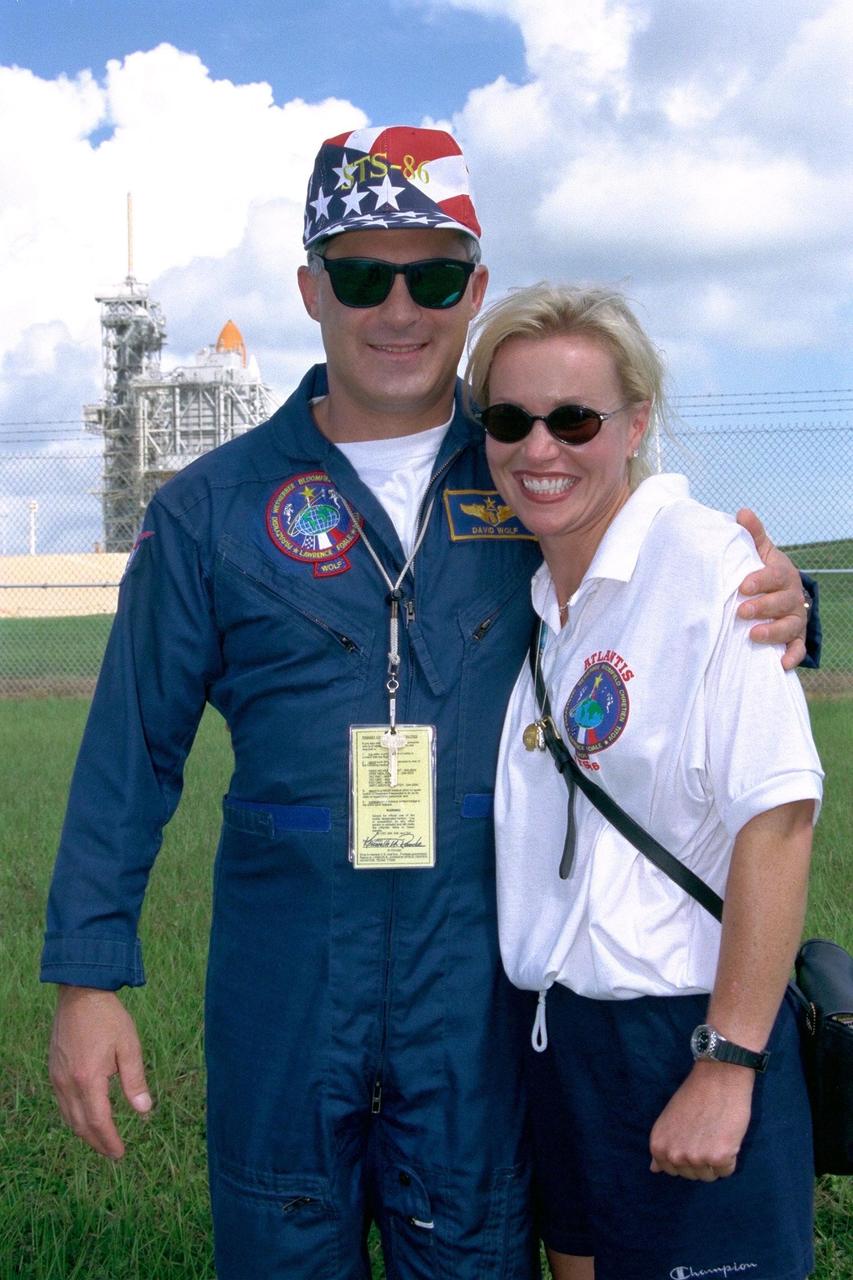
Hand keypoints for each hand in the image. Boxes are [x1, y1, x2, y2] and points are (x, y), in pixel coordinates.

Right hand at [49, 985, 151, 1158]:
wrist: (80, 994)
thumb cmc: (108, 1018)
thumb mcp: (129, 1047)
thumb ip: (135, 1080)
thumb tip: (144, 1110)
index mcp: (88, 1079)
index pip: (98, 1121)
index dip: (109, 1140)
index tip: (120, 1153)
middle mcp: (68, 1083)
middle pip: (80, 1125)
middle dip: (97, 1142)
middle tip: (113, 1153)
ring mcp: (57, 1078)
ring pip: (68, 1117)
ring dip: (85, 1132)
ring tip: (101, 1140)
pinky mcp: (54, 1071)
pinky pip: (62, 1103)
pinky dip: (74, 1117)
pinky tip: (86, 1117)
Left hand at [649, 1061, 753, 1180]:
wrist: (718, 1077)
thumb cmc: (694, 1095)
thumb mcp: (668, 1119)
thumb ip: (663, 1145)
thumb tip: (654, 1169)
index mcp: (658, 1146)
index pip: (671, 1170)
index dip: (685, 1154)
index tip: (691, 1136)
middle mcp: (674, 1155)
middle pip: (692, 1175)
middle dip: (701, 1158)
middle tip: (705, 1132)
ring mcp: (695, 1158)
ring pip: (709, 1176)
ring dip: (716, 1159)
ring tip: (715, 1133)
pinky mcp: (718, 1158)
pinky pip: (727, 1170)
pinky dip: (731, 1156)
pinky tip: (726, 1134)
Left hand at [735, 509, 806, 669]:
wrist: (777, 592)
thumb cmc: (762, 570)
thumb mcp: (757, 551)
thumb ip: (752, 534)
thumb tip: (742, 512)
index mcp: (782, 574)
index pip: (775, 576)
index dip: (760, 581)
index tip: (742, 586)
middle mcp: (792, 596)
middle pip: (782, 603)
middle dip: (763, 607)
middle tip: (741, 612)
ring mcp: (794, 618)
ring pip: (791, 627)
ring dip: (774, 632)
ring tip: (753, 636)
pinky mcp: (794, 637)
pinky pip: (798, 648)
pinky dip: (792, 656)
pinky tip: (781, 664)